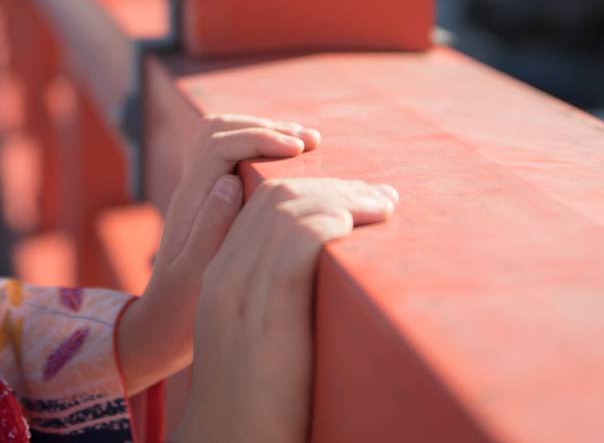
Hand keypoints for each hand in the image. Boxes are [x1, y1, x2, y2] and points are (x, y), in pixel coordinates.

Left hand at [114, 114, 322, 394]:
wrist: (162, 324)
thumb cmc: (183, 308)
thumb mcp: (196, 275)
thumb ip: (210, 228)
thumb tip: (229, 181)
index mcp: (189, 202)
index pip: (219, 145)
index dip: (259, 138)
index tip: (298, 150)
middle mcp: (190, 189)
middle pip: (219, 129)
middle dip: (266, 127)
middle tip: (311, 140)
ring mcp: (198, 192)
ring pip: (222, 137)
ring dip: (262, 132)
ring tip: (305, 142)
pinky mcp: (208, 200)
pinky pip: (230, 155)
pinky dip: (259, 148)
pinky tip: (287, 161)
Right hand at [173, 177, 398, 442]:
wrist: (229, 441)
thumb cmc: (253, 403)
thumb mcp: (256, 340)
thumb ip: (273, 302)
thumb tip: (321, 284)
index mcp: (220, 276)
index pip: (260, 206)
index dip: (312, 190)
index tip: (355, 196)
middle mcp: (226, 273)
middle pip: (276, 196)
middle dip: (333, 185)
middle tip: (380, 194)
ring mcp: (241, 288)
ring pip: (291, 208)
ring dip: (344, 196)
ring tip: (382, 205)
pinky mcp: (265, 308)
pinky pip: (300, 238)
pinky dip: (333, 219)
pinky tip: (360, 223)